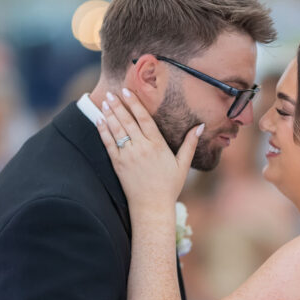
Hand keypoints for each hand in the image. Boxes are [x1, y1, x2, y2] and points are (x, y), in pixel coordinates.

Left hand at [96, 88, 203, 211]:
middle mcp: (141, 148)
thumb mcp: (183, 165)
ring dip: (110, 114)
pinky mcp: (118, 164)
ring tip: (105, 101)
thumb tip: (200, 126)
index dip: (135, 104)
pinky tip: (99, 120)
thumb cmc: (169, 186)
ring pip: (117, 130)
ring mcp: (128, 156)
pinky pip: (109, 144)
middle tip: (112, 92)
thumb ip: (190, 144)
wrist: (152, 207)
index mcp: (157, 145)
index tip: (127, 92)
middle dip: (119, 105)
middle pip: (128, 121)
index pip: (144, 119)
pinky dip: (103, 131)